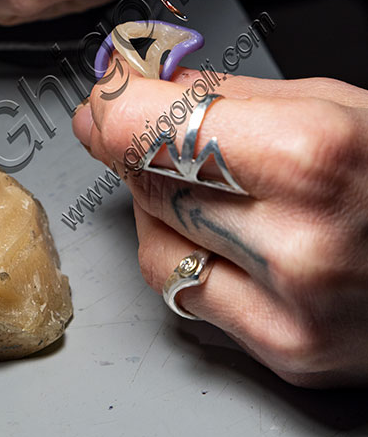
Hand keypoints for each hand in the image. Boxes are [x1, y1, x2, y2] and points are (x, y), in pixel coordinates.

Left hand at [73, 60, 367, 386]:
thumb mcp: (334, 102)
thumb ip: (229, 95)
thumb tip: (144, 86)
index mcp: (313, 154)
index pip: (148, 127)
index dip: (110, 103)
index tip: (103, 94)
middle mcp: (300, 239)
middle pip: (145, 177)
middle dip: (136, 142)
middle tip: (152, 123)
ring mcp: (291, 306)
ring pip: (151, 232)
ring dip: (156, 194)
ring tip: (209, 176)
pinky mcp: (288, 350)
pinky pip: (181, 288)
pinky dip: (178, 246)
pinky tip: (216, 226)